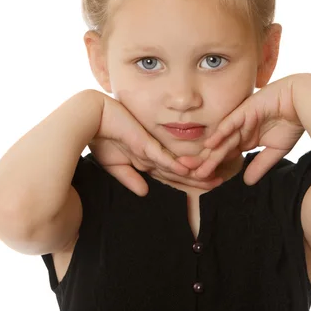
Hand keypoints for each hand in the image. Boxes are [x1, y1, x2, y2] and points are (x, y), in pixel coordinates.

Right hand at [88, 94, 223, 196]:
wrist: (91, 117)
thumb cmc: (100, 137)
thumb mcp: (114, 164)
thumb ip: (129, 178)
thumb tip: (145, 192)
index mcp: (146, 159)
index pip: (171, 174)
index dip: (187, 182)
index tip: (204, 186)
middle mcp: (152, 154)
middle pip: (180, 170)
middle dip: (199, 177)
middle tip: (220, 181)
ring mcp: (150, 148)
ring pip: (176, 164)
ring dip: (194, 172)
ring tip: (214, 177)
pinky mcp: (144, 142)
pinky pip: (163, 156)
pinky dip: (175, 164)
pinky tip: (188, 170)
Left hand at [193, 75, 306, 184]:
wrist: (304, 102)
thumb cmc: (293, 122)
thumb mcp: (276, 150)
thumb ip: (260, 165)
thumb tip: (246, 182)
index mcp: (246, 139)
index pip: (227, 155)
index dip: (214, 167)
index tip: (202, 181)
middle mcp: (240, 130)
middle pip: (219, 148)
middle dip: (204, 162)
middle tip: (187, 174)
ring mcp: (241, 120)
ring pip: (222, 140)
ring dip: (208, 154)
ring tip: (194, 167)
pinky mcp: (245, 110)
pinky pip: (230, 124)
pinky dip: (219, 134)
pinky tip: (209, 145)